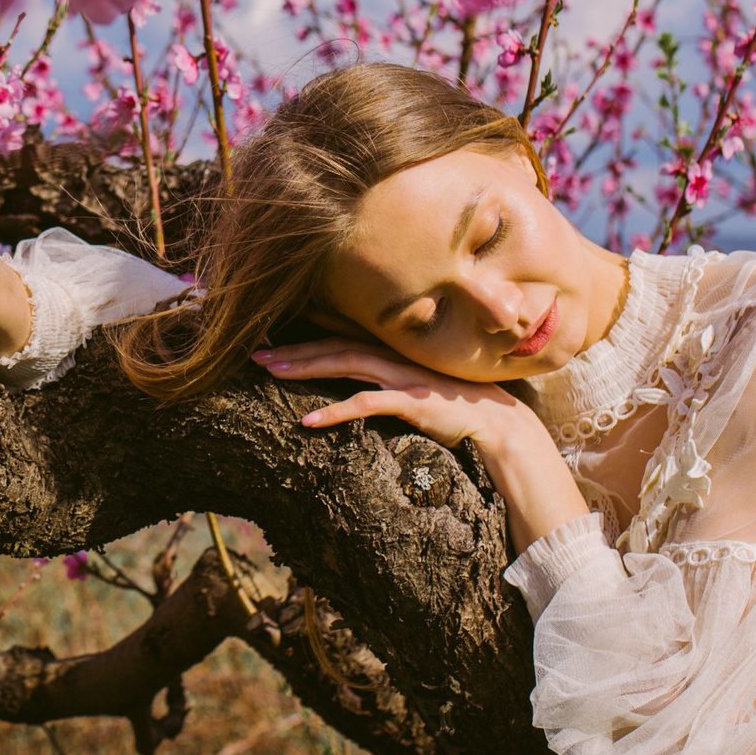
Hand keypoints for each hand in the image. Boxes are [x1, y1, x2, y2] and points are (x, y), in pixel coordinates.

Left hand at [251, 338, 537, 451]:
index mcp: (394, 351)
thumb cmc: (457, 406)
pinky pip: (365, 404)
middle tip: (254, 355)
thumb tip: (360, 386)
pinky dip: (334, 412)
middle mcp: (395, 355)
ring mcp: (402, 376)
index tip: (273, 332)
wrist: (501, 423)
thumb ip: (389, 381)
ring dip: (304, 367)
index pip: (344, 334)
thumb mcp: (418, 387)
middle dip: (294, 349)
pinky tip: (307, 421)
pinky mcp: (411, 401)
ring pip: (344, 364)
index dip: (308, 331)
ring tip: (270, 372)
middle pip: (334, 345)